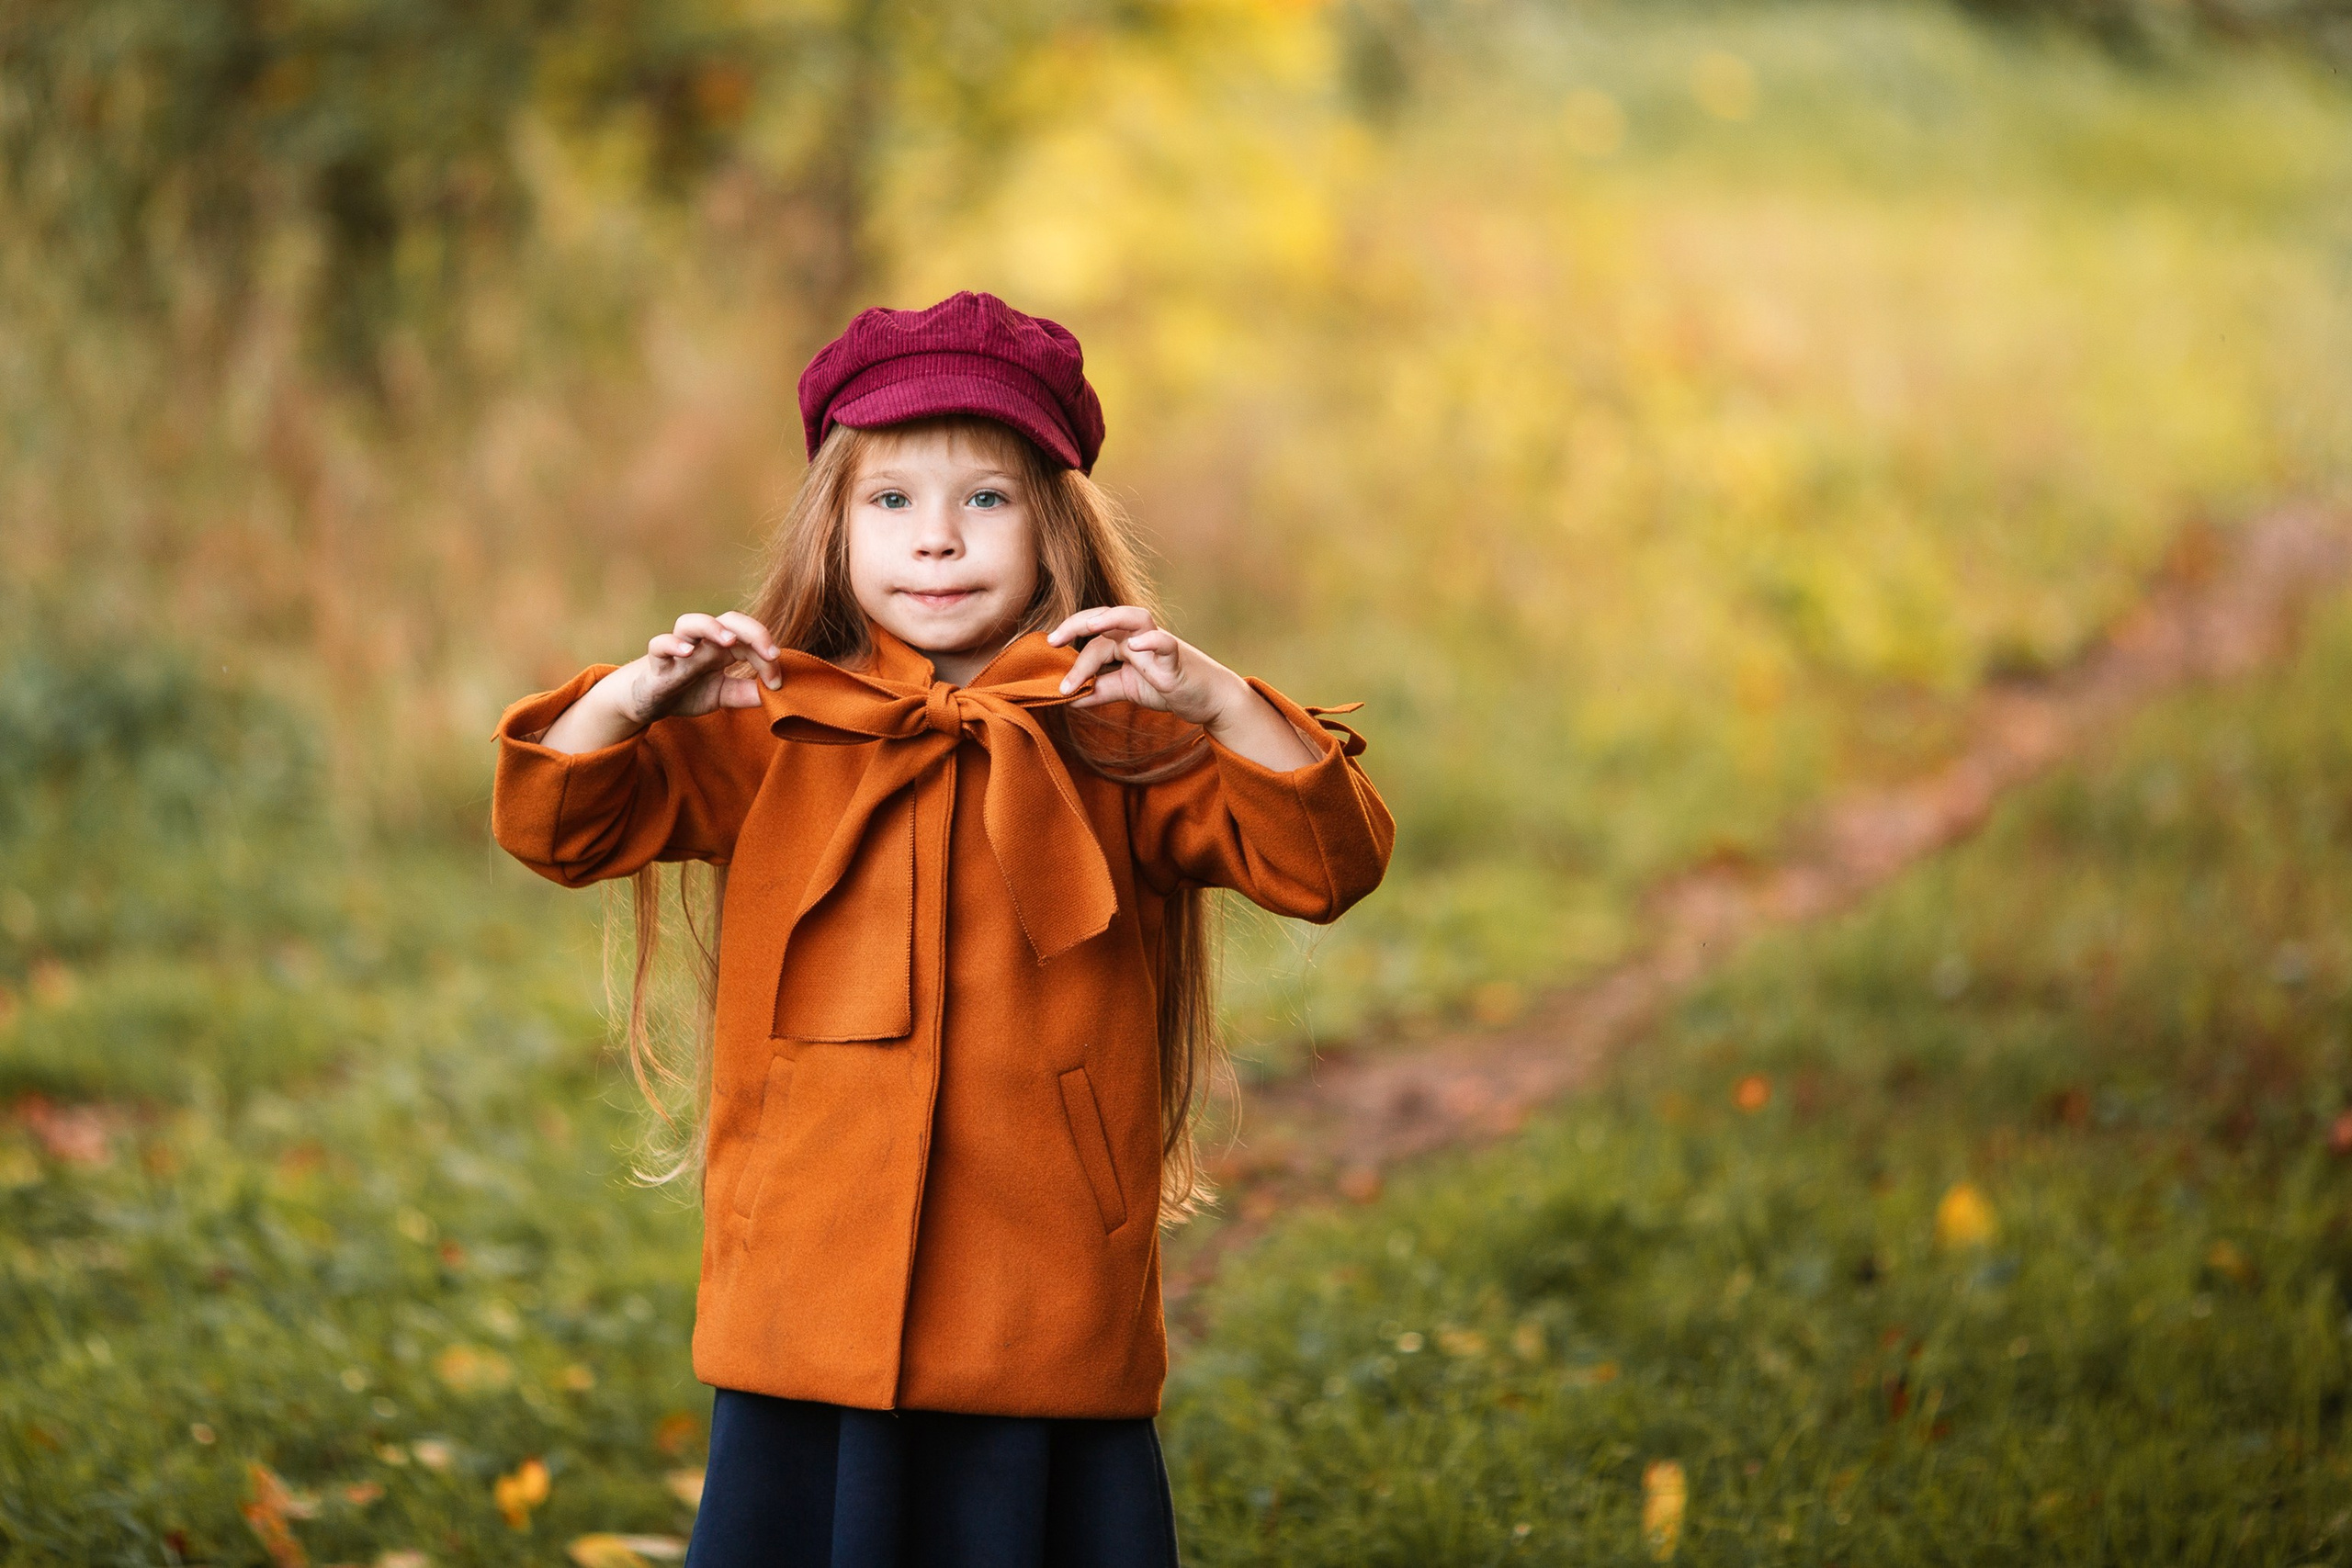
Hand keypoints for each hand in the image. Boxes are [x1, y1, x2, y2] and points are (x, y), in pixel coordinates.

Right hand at [536, 612, 781, 754]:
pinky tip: (687, 652)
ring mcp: (679, 648)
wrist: (652, 701)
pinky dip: (672, 644)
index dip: (767, 654)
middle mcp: (703, 641)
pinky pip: (659, 644)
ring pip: (690, 623)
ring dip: (711, 627)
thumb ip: (749, 693)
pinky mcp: (657, 661)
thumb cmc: (691, 690)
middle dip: (751, 631)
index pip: (751, 639)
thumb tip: (780, 694)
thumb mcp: (725, 695)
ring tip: (729, 640)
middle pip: (728, 620)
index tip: (777, 681)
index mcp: (723, 647)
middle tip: (769, 652)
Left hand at [1047, 605, 1235, 724]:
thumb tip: (1068, 699)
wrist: (1206, 698)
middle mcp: (1138, 637)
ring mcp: (1157, 643)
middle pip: (1105, 620)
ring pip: (1134, 618)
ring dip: (1112, 618)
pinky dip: (1150, 641)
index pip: (1092, 642)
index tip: (1047, 661)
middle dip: (1077, 625)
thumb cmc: (1167, 687)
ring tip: (1092, 626)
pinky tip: (1134, 646)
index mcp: (1124, 643)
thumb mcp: (1127, 689)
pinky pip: (1164, 642)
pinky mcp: (1176, 658)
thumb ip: (1100, 690)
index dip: (1070, 655)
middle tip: (1054, 641)